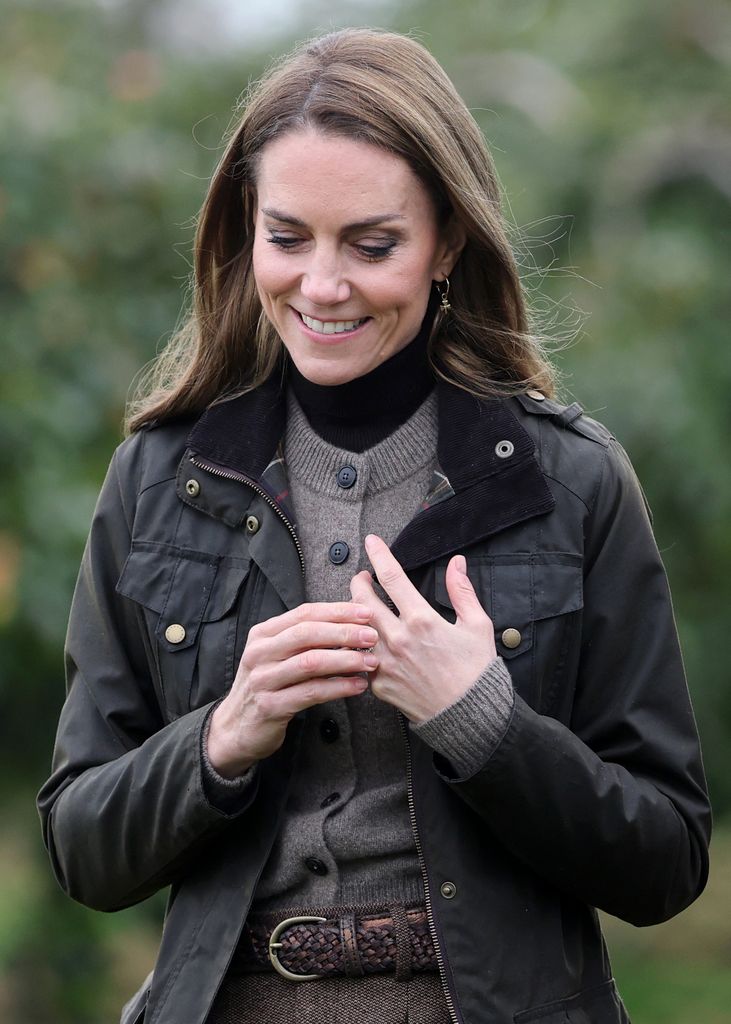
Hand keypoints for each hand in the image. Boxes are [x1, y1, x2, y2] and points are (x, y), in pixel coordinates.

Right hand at [206, 602, 378, 777]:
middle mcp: (260, 653)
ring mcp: (263, 680)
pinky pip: (311, 693)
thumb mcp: (277, 655)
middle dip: (344, 632)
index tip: (365, 613)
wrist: (236, 728)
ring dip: (345, 660)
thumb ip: (305, 638)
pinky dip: (338, 687)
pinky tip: (357, 686)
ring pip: (310, 662)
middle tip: (371, 636)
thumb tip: (349, 620)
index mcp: (263, 634)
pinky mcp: (271, 706)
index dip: (337, 611)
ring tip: (370, 662)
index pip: (304, 613)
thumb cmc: (266, 686)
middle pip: (307, 634)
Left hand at [349, 534, 496, 722]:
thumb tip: (457, 563)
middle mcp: (398, 639)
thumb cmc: (476, 672)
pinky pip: (359, 658)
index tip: (371, 542)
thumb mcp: (477, 626)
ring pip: (354, 629)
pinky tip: (362, 641)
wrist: (470, 717)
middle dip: (358, 582)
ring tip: (361, 608)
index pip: (391, 577)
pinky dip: (358, 646)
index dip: (379, 555)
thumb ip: (462, 591)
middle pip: (361, 600)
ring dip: (354, 614)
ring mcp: (384, 663)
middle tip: (363, 577)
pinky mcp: (378, 684)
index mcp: (422, 621)